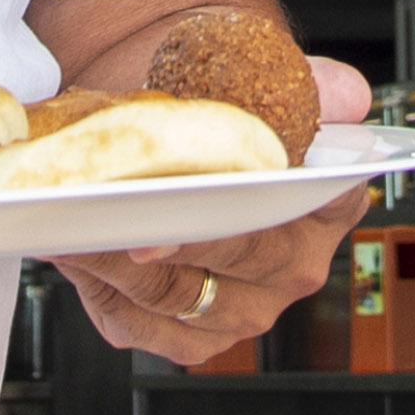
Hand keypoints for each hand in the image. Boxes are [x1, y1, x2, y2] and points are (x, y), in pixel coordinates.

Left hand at [55, 55, 376, 356]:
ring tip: (78, 224)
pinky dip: (96, 288)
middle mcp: (293, 267)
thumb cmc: (225, 112)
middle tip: (125, 218)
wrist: (175, 140)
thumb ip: (316, 83)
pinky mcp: (189, 334)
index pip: (299, 210)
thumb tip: (344, 95)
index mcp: (328, 207)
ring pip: (176, 297)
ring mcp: (242, 308)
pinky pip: (137, 324)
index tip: (205, 202)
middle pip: (234, 258)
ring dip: (117, 262)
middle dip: (175, 240)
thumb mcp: (272, 79)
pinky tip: (71, 250)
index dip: (250, 211)